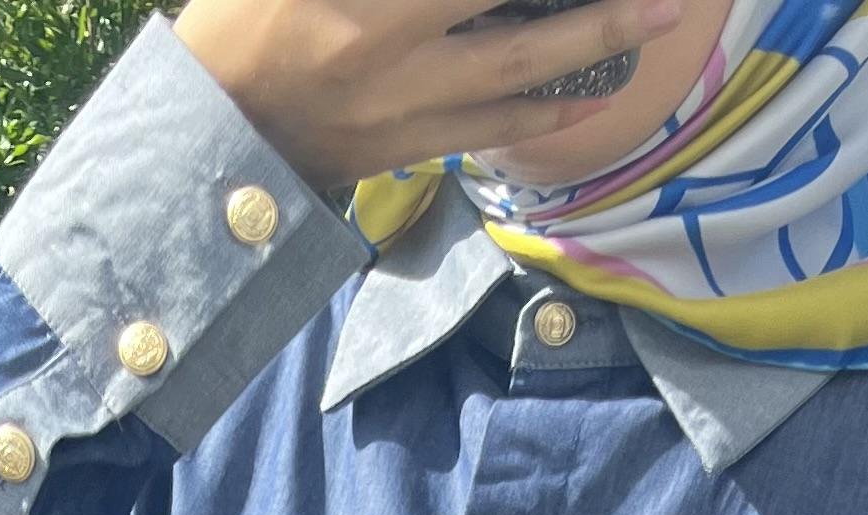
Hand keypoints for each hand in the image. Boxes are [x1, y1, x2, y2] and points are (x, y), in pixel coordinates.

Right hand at [173, 0, 685, 189]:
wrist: (212, 131)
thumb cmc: (246, 18)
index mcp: (366, 7)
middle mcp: (393, 61)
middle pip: (518, 32)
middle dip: (595, 10)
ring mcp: (404, 113)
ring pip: (518, 84)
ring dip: (593, 50)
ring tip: (656, 21)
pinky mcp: (406, 148)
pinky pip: (490, 131)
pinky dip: (544, 108)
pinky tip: (589, 90)